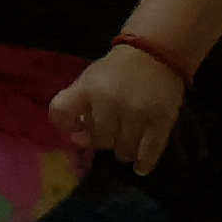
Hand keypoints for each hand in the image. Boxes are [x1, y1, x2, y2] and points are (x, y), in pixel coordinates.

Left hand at [50, 44, 187, 171]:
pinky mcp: (161, 119)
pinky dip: (144, 162)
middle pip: (100, 139)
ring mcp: (137, 112)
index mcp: (87, 88)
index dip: (65, 125)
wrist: (153, 54)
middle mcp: (109, 101)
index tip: (76, 128)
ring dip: (122, 150)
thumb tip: (78, 141)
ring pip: (123, 148)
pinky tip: (140, 167)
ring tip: (126, 143)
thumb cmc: (115, 71)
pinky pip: (150, 150)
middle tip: (111, 134)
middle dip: (103, 140)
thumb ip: (78, 107)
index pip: (60, 112)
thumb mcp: (89, 80)